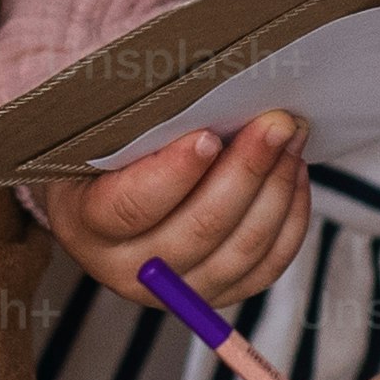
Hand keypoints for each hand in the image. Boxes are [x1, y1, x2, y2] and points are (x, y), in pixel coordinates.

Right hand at [33, 110, 308, 311]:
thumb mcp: (99, 127)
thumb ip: (133, 115)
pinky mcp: (216, 292)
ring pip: (240, 250)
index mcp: (86, 222)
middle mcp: (126, 269)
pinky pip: (265, 267)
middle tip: (276, 122)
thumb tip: (195, 87)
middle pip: (199, 230)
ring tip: (291, 138)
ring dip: (276, 189)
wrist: (108, 190)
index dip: (173, 175)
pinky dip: (289, 220)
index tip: (207, 137)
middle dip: (246, 171)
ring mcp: (176, 288)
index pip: (130, 207)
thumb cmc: (107, 147)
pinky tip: (294, 174)